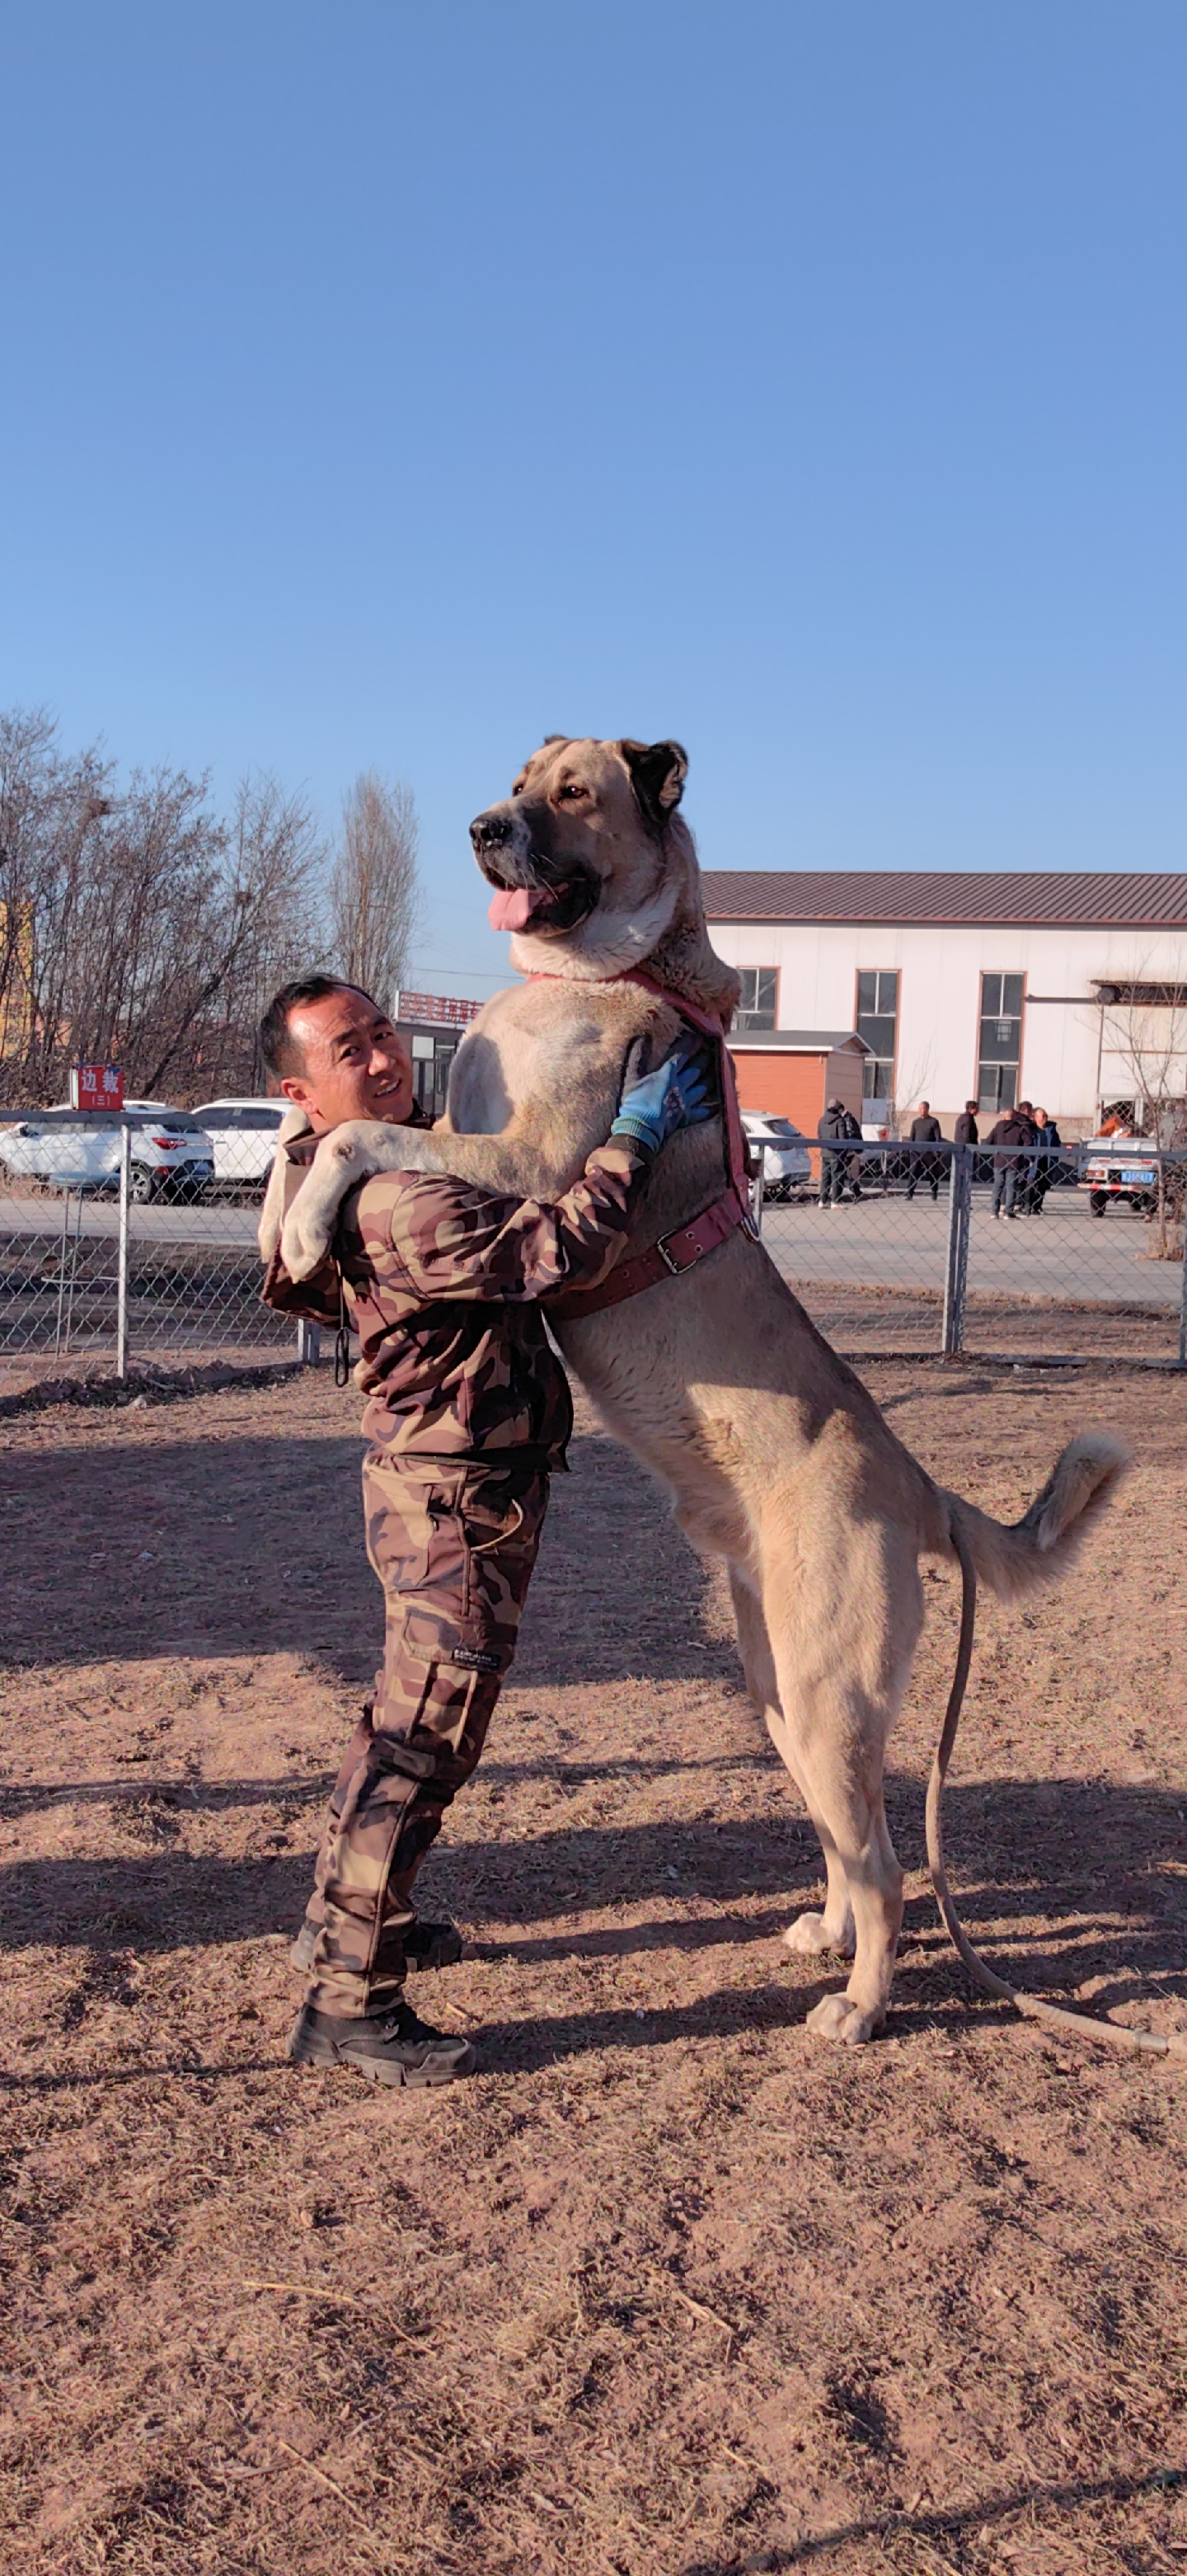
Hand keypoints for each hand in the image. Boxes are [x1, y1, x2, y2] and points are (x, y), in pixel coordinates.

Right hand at [610, 1030, 717, 1155]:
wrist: (641, 1128)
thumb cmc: (635, 1102)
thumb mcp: (632, 1076)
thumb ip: (638, 1056)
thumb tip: (643, 1036)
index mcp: (667, 1073)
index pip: (681, 1055)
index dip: (690, 1044)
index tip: (698, 1036)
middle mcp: (679, 1085)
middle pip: (695, 1069)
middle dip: (704, 1059)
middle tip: (712, 1051)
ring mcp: (685, 1101)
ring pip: (702, 1088)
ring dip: (709, 1079)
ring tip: (716, 1073)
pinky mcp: (686, 1117)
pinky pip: (701, 1112)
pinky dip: (709, 1108)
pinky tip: (716, 1106)